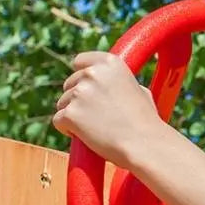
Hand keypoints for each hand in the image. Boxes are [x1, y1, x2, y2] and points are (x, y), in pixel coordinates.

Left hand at [53, 51, 163, 168]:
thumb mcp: (139, 90)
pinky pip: (59, 120)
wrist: (144, 143)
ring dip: (74, 115)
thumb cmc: (145, 121)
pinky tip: (88, 136)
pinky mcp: (70, 113)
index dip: (82, 75)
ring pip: (63, 103)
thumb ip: (118, 82)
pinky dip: (68, 130)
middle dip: (78, 99)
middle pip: (69, 84)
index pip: (80, 61)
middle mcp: (92, 73)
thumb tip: (108, 82)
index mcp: (110, 62)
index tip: (86, 87)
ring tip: (97, 128)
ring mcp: (79, 93)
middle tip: (97, 116)